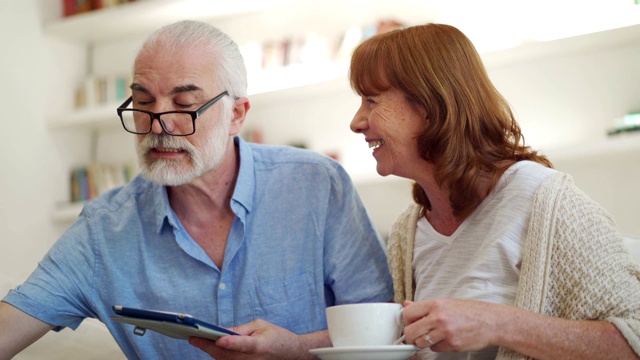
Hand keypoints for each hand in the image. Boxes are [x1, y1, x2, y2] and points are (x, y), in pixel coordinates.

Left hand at [189, 319, 323, 359]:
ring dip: (209, 351)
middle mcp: (253, 359)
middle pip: (227, 355)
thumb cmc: (276, 336)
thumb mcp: (261, 326)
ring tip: (197, 340)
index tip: (219, 339)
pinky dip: (217, 356)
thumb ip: (241, 330)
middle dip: (208, 346)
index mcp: (260, 345)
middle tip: (193, 337)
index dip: (231, 343)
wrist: (290, 353)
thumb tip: (221, 331)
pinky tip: (208, 347)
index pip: (244, 345)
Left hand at [401, 299, 505, 352]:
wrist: (491, 322)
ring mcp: (445, 332)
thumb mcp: (445, 302)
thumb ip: (424, 306)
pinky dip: (438, 346)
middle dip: (411, 335)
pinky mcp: (452, 344)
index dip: (407, 320)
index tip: (411, 322)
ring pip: (420, 343)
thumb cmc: (469, 311)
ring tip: (433, 336)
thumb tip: (406, 305)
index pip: (408, 314)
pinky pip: (435, 349)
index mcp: (435, 304)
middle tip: (417, 334)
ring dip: (424, 342)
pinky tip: (446, 339)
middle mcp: (439, 317)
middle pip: (410, 332)